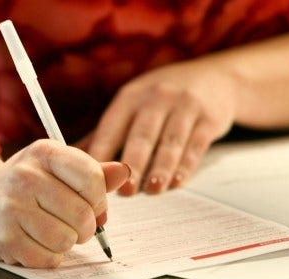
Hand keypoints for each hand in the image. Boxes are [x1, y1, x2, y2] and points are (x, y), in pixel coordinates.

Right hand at [0, 140, 129, 267]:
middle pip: (83, 213)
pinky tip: (38, 243)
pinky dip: (50, 257)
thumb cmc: (28, 185)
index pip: (92, 177)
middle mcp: (25, 175)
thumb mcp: (58, 168)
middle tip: (74, 223)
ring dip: (68, 242)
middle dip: (87, 225)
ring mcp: (11, 207)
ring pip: (67, 239)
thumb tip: (126, 172)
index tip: (92, 202)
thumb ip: (94, 172)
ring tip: (55, 231)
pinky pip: (47, 258)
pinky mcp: (3, 237)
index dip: (100, 198)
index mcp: (44, 152)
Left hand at [84, 59, 237, 194]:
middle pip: (142, 135)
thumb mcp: (134, 104)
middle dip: (132, 164)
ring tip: (153, 189)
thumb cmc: (165, 97)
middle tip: (125, 190)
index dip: (101, 152)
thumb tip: (72, 160)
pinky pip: (196, 144)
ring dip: (161, 168)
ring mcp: (185, 106)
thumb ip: (107, 133)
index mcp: (131, 97)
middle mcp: (157, 98)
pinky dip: (186, 165)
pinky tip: (178, 181)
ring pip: (170, 142)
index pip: (111, 126)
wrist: (216, 78)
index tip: (92, 178)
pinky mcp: (209, 118)